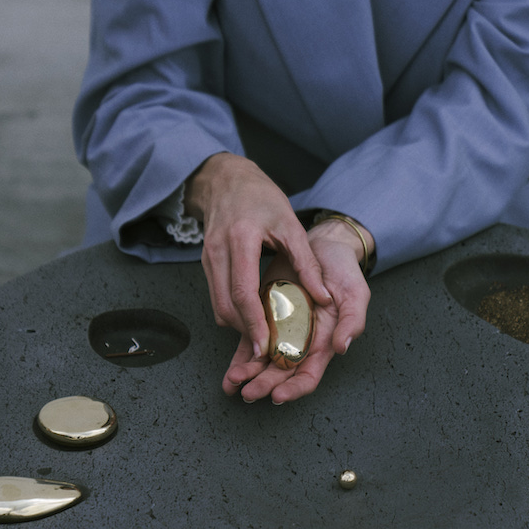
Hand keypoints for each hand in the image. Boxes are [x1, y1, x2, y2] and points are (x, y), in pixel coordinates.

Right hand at [185, 152, 332, 359]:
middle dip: (245, 332)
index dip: (253, 324)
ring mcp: (208, 258)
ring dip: (238, 324)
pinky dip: (233, 311)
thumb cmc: (261, 198)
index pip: (243, 292)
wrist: (226, 179)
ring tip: (263, 336)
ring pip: (218, 306)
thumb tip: (323, 299)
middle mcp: (218, 252)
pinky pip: (217, 297)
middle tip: (266, 349)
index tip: (264, 346)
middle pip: (226, 307)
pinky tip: (252, 315)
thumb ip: (307, 263)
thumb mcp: (290, 224)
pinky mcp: (206, 263)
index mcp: (240, 240)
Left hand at [220, 217, 372, 403]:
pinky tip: (229, 370)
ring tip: (232, 382)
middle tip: (248, 392)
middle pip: (280, 374)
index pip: (308, 376)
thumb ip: (353, 321)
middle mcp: (299, 344)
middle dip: (263, 385)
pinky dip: (239, 357)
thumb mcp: (356, 293)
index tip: (278, 395)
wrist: (321, 247)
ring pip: (261, 361)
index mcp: (322, 344)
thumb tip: (342, 347)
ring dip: (246, 374)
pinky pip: (249, 340)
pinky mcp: (263, 317)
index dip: (294, 389)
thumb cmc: (343, 272)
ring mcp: (279, 332)